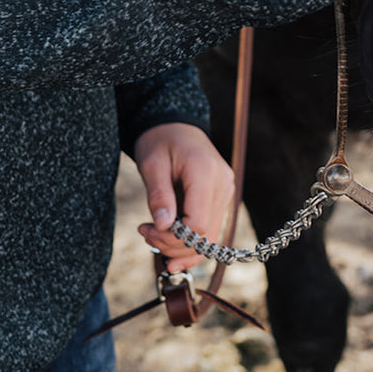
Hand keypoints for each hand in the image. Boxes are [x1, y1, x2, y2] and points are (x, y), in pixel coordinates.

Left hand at [132, 122, 234, 272]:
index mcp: (205, 171)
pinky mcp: (222, 197)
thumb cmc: (160, 141)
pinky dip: (190, 241)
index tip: (147, 229)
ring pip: (209, 237)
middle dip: (173, 245)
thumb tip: (163, 227)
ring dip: (181, 246)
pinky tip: (170, 245)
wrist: (176, 125)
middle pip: (204, 235)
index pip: (197, 224)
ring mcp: (226, 191)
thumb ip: (159, 195)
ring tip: (154, 236)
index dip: (172, 237)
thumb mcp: (152, 164)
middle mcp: (222, 183)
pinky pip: (210, 229)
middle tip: (146, 233)